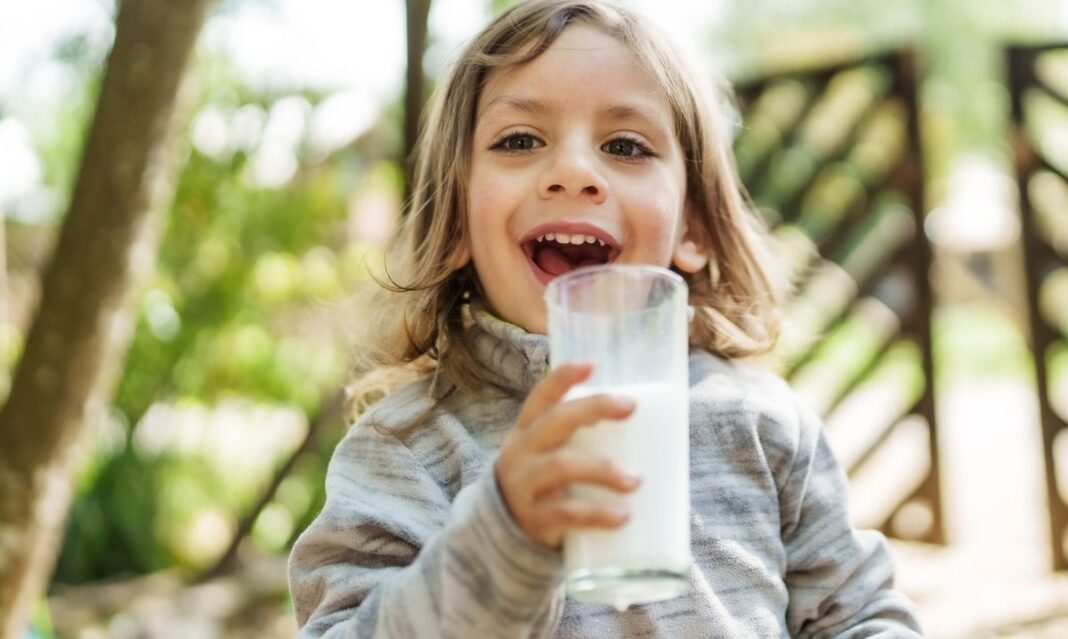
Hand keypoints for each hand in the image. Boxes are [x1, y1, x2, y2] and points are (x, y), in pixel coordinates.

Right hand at [494, 361, 640, 548]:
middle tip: (631, 406)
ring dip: (603, 470)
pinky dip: (597, 514)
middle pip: (555, 421)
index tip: (591, 364)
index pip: (541, 397)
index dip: (562, 378)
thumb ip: (578, 436)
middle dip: (593, 409)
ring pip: (562, 466)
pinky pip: (566, 514)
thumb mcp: (546, 452)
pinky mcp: (534, 520)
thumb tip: (644, 420)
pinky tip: (623, 516)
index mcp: (527, 430)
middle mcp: (521, 452)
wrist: (504, 532)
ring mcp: (524, 485)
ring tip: (636, 480)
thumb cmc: (542, 482)